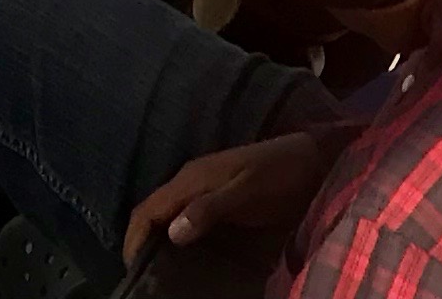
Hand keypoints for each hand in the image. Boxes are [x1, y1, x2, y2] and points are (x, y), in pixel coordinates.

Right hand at [124, 133, 328, 265]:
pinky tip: (185, 262)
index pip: (148, 209)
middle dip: (142, 245)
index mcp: (192, 178)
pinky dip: (176, 241)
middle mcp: (191, 182)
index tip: (131, 272)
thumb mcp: (247, 191)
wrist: (310, 161)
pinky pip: (185, 220)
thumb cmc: (279, 175)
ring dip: (158, 244)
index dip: (134, 239)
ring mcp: (204, 191)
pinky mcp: (218, 200)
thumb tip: (172, 232)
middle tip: (144, 281)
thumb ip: (211, 207)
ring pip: (167, 218)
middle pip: (153, 214)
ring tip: (161, 278)